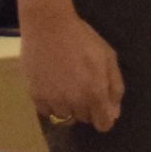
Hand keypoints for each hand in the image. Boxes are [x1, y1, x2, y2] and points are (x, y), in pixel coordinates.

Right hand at [24, 6, 124, 131]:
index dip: (105, 118)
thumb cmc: (83, 39)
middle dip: (88, 109)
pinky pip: (46, 112)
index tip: (102, 108)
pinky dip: (52, 105)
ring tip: (68, 87)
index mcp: (95, 92)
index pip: (103, 124)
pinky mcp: (35, 96)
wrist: (48, 27)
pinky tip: (54, 88)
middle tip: (84, 88)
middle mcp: (74, 101)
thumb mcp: (109, 58)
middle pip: (85, 120)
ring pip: (65, 117)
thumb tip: (113, 114)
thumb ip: (115, 87)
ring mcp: (53, 100)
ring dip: (69, 107)